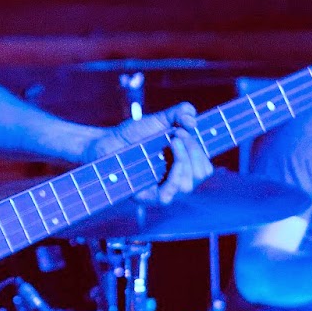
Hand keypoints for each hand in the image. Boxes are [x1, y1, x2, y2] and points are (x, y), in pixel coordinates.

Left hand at [86, 102, 213, 204]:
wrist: (106, 142)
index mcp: (181, 167)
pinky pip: (170, 194)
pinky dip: (175, 174)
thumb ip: (179, 113)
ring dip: (185, 159)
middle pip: (201, 173)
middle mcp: (175, 181)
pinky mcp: (149, 197)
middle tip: (177, 134)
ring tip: (172, 140)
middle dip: (194, 149)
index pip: (205, 167)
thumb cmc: (131, 135)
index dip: (201, 148)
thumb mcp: (158, 119)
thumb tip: (193, 120)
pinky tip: (170, 156)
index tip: (186, 128)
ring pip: (188, 184)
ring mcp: (163, 190)